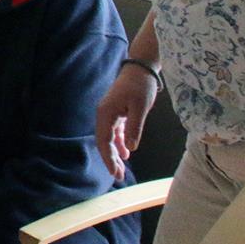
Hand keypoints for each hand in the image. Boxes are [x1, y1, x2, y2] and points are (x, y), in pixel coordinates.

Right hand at [95, 65, 158, 181]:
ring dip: (115, 153)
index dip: (109, 158)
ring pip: (109, 138)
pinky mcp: (117, 112)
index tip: (115, 172)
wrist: (140, 68)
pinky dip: (119, 143)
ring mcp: (109, 113)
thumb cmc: (140, 85)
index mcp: (106, 114)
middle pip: (104, 141)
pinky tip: (126, 152)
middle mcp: (104, 115)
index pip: (104, 141)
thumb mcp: (140, 107)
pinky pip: (115, 131)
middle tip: (119, 176)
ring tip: (122, 168)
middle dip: (110, 159)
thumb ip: (134, 128)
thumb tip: (130, 148)